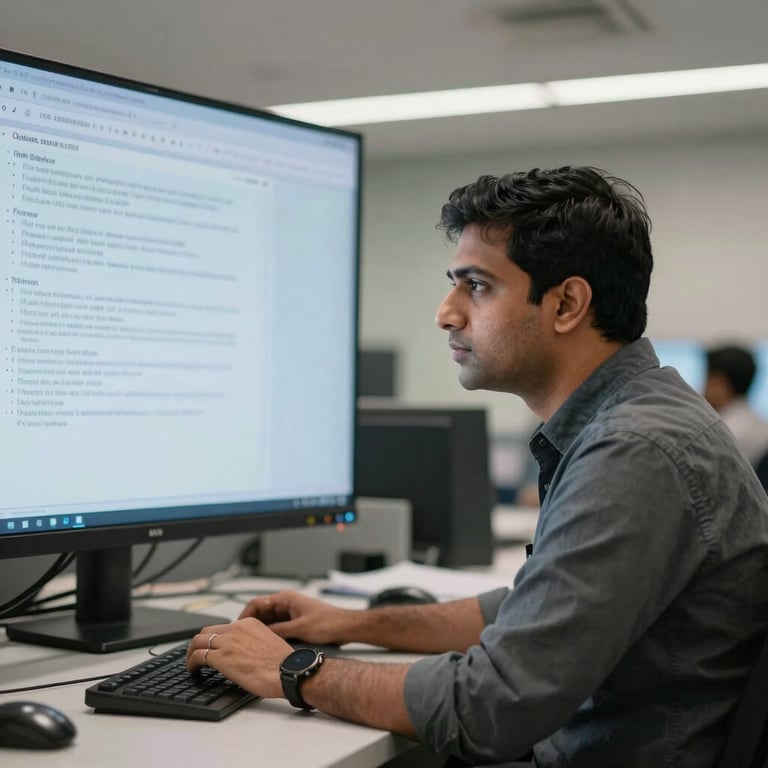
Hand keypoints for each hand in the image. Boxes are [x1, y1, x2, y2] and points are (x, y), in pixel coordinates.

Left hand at [186, 618, 292, 697]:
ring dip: (192, 653)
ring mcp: (227, 642)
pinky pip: (197, 656)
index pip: (223, 627)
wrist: (287, 672)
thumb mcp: (268, 641)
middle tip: (198, 655)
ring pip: (198, 641)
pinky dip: (191, 663)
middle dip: (200, 643)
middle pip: (207, 631)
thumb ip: (253, 641)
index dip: (214, 638)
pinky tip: (194, 671)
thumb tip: (245, 652)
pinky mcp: (221, 658)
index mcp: (248, 623)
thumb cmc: (283, 663)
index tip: (212, 648)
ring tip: (192, 664)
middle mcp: (236, 629)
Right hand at [238, 590, 356, 644]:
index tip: (236, 628)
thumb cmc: (328, 623)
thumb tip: (260, 635)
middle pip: (260, 612)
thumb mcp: (299, 628)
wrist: (346, 627)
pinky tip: (265, 644)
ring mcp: (291, 612)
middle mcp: (287, 603)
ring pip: (268, 620)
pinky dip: (269, 633)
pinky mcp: (295, 621)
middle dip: (250, 624)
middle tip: (240, 638)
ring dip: (259, 630)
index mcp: (286, 598)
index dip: (244, 616)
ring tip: (249, 643)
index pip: (257, 604)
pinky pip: (277, 626)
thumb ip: (278, 630)